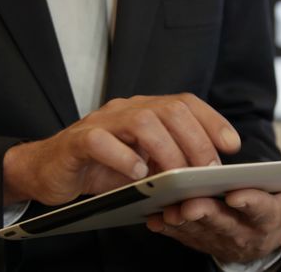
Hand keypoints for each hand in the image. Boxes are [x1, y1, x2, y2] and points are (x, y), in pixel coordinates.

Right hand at [2, 94, 240, 205]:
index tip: (232, 145)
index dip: (211, 121)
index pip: (184, 103)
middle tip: (206, 170)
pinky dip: (124, 157)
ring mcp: (101, 122)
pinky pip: (102, 142)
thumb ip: (168, 163)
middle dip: (195, 140)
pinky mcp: (78, 141)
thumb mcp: (142, 165)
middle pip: (169, 110)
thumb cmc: (100, 169)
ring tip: (176, 175)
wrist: (48, 171)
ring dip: (166, 150)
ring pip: (142, 122)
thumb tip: (205, 176)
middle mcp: (125, 110)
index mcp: (144, 111)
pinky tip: (138, 175)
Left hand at [145, 135, 280, 262]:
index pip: (262, 211)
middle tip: (191, 202)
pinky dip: (168, 227)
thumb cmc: (275, 204)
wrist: (257, 238)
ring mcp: (218, 238)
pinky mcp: (197, 240)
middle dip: (208, 213)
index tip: (237, 193)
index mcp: (270, 217)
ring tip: (168, 208)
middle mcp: (243, 231)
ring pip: (198, 231)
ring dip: (182, 222)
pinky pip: (180, 237)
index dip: (251, 203)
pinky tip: (154, 217)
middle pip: (224, 223)